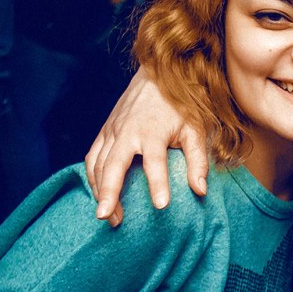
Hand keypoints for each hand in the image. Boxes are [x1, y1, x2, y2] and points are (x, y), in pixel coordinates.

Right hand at [83, 66, 207, 224]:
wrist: (159, 73)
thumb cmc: (180, 104)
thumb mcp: (196, 129)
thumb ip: (198, 160)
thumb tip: (201, 191)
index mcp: (152, 129)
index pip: (155, 161)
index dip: (158, 183)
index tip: (162, 206)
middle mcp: (127, 130)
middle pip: (113, 164)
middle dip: (109, 192)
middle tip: (108, 218)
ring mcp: (112, 130)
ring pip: (97, 163)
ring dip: (99, 191)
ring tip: (108, 216)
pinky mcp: (105, 130)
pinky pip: (92, 156)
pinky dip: (92, 178)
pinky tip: (99, 195)